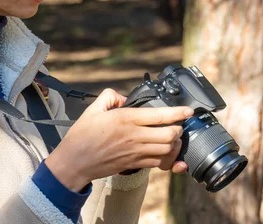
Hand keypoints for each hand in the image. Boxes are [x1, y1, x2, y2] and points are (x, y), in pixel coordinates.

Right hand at [44, 88, 192, 191]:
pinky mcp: (135, 164)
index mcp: (126, 119)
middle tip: (177, 124)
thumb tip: (124, 98)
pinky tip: (171, 156)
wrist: (75, 162)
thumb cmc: (82, 135)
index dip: (178, 113)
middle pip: (170, 135)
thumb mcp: (93, 109)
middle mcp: (134, 137)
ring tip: (174, 138)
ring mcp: (136, 153)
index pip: (159, 115)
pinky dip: (170, 160)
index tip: (188, 110)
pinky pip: (160, 164)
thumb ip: (110, 97)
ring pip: (168, 150)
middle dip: (178, 130)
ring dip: (175, 144)